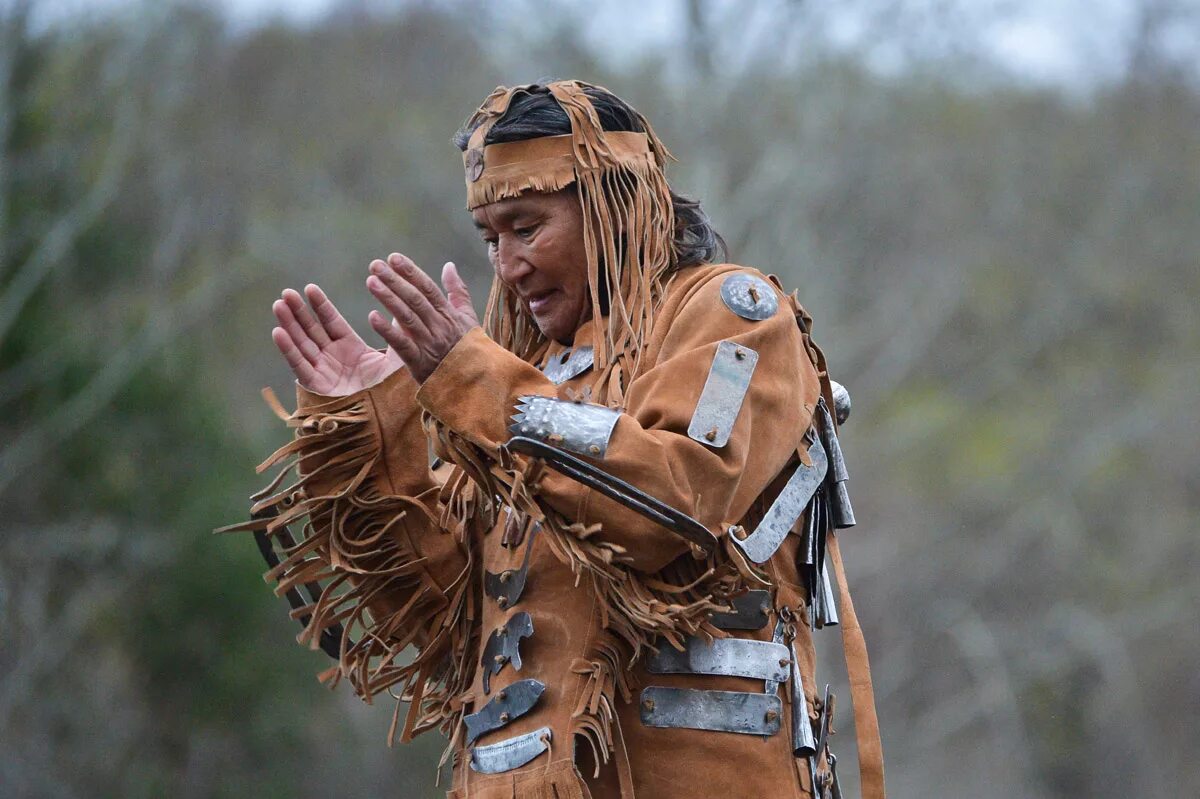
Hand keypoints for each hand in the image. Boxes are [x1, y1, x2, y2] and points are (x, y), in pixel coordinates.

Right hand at [271, 284, 402, 394]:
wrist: (387, 421)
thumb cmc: (392, 392)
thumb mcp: (395, 359)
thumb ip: (397, 334)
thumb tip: (406, 309)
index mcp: (351, 349)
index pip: (332, 322)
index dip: (320, 306)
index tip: (309, 288)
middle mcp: (333, 359)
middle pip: (312, 330)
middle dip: (299, 312)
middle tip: (286, 292)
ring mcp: (323, 372)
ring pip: (302, 344)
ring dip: (289, 325)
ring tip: (278, 304)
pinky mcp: (317, 387)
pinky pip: (300, 366)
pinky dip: (289, 350)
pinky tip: (278, 332)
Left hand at [365, 253, 479, 383]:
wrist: (475, 386)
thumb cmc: (469, 350)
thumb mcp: (468, 319)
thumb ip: (458, 292)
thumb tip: (449, 265)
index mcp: (449, 315)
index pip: (428, 288)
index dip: (411, 272)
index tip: (393, 258)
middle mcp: (440, 327)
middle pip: (415, 299)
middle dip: (395, 280)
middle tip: (375, 265)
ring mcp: (430, 345)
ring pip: (407, 317)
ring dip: (388, 298)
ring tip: (371, 282)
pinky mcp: (420, 364)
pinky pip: (402, 345)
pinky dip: (387, 331)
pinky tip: (372, 317)